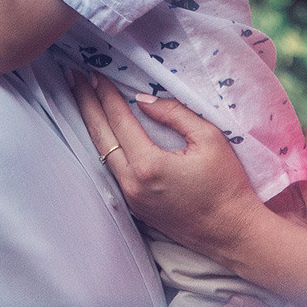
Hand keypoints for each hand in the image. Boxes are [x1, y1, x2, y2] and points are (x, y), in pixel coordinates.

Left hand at [70, 72, 265, 259]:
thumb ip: (174, 115)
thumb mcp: (209, 139)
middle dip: (86, 103)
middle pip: (100, 136)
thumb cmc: (227, 185)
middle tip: (73, 77)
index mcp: (149, 165)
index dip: (105, 94)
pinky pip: (112, 169)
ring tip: (82, 99)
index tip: (94, 73)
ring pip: (102, 154)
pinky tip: (102, 131)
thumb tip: (143, 100)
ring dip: (92, 124)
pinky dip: (104, 145)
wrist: (233, 233)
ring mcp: (132, 198)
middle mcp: (132, 183)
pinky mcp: (136, 207)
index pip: (119, 121)